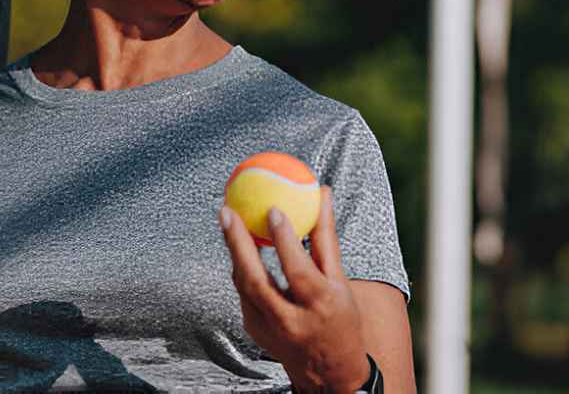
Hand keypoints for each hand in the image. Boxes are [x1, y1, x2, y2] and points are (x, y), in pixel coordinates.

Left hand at [219, 186, 370, 393]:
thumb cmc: (340, 318)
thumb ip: (326, 239)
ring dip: (233, 252)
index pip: (298, 270)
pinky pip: (244, 292)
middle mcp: (292, 321)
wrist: (329, 374)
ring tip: (228, 218)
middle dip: (237, 244)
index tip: (272, 209)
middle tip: (228, 211)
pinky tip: (237, 243)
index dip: (284, 240)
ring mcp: (269, 330)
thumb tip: (322, 194)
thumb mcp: (340, 281)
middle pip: (257, 281)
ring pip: (244, 286)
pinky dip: (240, 266)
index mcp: (320, 306)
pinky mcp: (254, 331)